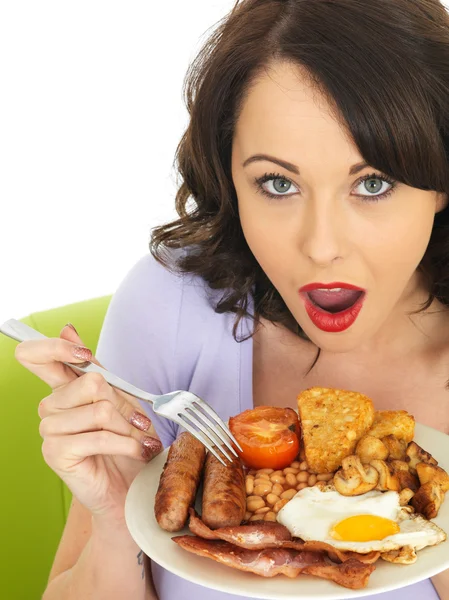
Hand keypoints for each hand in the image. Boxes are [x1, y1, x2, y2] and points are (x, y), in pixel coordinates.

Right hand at [15, 323, 161, 521]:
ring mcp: (49, 430)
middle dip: (125, 403)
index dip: (56, 347)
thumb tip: (68, 329)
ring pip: (99, 410)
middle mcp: (50, 406)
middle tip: (138, 422)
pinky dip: (126, 444)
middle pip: (90, 382)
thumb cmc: (125, 443)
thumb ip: (94, 367)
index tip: (85, 358)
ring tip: (140, 441)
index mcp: (63, 387)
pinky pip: (98, 436)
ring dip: (129, 428)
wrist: (129, 489)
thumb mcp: (118, 399)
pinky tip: (137, 451)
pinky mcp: (55, 453)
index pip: (36, 355)